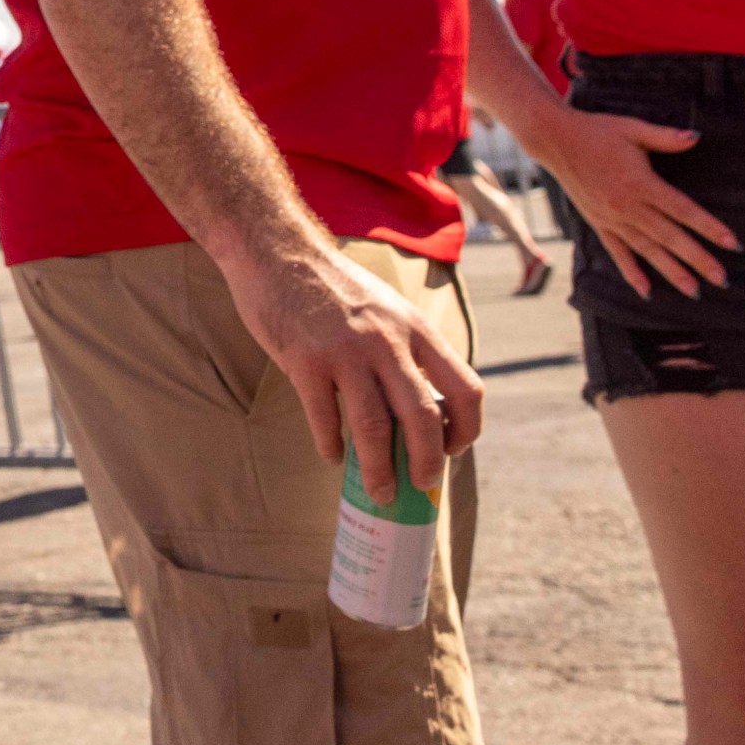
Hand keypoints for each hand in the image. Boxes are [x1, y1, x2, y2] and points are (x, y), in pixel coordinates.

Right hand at [224, 237, 485, 505]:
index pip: (466, 390)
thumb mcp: (388, 308)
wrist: (277, 252)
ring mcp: (345, 352)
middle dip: (427, 463)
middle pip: (423, 418)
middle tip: (421, 485)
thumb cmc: (334, 286)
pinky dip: (331, 446)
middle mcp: (388, 342)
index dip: (467, 429)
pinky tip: (333, 456)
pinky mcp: (305, 361)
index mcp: (416, 328)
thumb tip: (422, 410)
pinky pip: (324, 419)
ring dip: (380, 470)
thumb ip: (407, 350)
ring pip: (374, 429)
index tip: (452, 448)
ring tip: (379, 492)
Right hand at [533, 104, 736, 299]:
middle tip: (722, 279)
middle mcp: (627, 206)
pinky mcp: (598, 223)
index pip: (682, 210)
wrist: (554, 139)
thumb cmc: (597, 131)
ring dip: (672, 272)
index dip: (709, 227)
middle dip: (698, 259)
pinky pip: (617, 252)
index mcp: (640, 182)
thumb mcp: (633, 128)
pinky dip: (632, 273)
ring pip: (647, 250)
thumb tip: (697, 137)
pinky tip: (646, 291)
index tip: (732, 244)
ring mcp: (611, 218)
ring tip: (694, 291)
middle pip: (670, 237)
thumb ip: (666, 137)